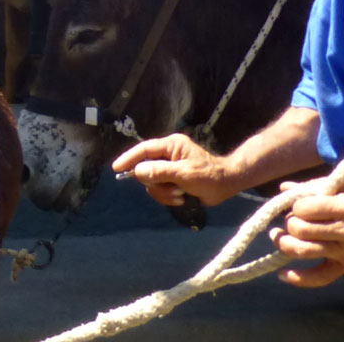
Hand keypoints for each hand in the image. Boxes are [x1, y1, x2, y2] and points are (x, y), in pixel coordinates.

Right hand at [113, 134, 239, 206]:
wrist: (227, 185)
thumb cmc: (209, 175)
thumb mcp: (184, 173)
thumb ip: (160, 171)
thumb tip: (138, 171)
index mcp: (170, 146)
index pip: (144, 149)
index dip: (129, 158)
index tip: (116, 168)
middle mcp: (168, 156)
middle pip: (146, 170)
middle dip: (156, 184)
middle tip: (171, 189)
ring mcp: (170, 169)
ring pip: (152, 184)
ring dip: (164, 193)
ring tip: (180, 195)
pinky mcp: (173, 181)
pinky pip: (160, 191)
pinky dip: (169, 197)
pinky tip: (182, 198)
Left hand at [272, 186, 343, 286]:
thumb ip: (316, 185)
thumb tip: (284, 189)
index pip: (307, 208)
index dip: (296, 205)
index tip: (300, 202)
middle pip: (301, 230)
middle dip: (289, 222)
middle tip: (292, 217)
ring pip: (304, 251)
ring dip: (283, 243)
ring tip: (277, 234)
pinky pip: (320, 277)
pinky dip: (299, 278)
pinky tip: (282, 273)